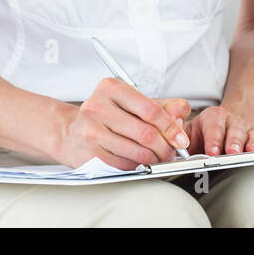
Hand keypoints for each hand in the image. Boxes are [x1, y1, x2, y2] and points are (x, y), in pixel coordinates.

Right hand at [56, 77, 191, 169]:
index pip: (150, 109)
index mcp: (111, 88)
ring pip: (136, 151)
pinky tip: (139, 161)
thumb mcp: (135, 102)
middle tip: (172, 152)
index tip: (181, 139)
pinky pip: (123, 164)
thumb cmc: (108, 116)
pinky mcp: (88, 153)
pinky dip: (137, 166)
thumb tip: (180, 117)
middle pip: (145, 133)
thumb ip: (164, 105)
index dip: (170, 127)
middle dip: (165, 147)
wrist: (72, 132)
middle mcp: (97, 106)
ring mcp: (90, 131)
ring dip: (154, 159)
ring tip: (158, 157)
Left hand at [184, 105, 253, 155]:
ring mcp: (249, 130)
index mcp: (214, 118)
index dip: (213, 139)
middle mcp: (234, 123)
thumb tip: (171, 141)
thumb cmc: (207, 129)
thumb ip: (180, 134)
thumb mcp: (190, 127)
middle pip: (235, 131)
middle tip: (232, 152)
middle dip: (234, 142)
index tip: (211, 152)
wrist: (228, 118)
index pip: (214, 127)